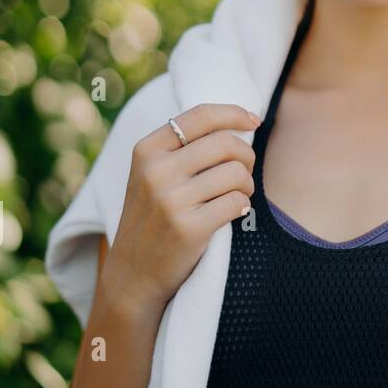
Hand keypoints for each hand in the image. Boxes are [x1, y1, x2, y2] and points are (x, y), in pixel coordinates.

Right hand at [104, 104, 260, 310]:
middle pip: (226, 143)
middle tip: (242, 173)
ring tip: (236, 195)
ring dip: (246, 184)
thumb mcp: (153, 174)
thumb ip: (186, 147)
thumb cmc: (154, 217)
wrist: (133, 274)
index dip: (235, 113)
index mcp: (147, 150)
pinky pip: (237, 202)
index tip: (254, 121)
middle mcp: (155, 171)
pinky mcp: (188, 228)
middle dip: (246, 156)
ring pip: (236, 172)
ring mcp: (170, 200)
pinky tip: (232, 213)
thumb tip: (244, 120)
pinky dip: (242, 206)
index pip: (201, 115)